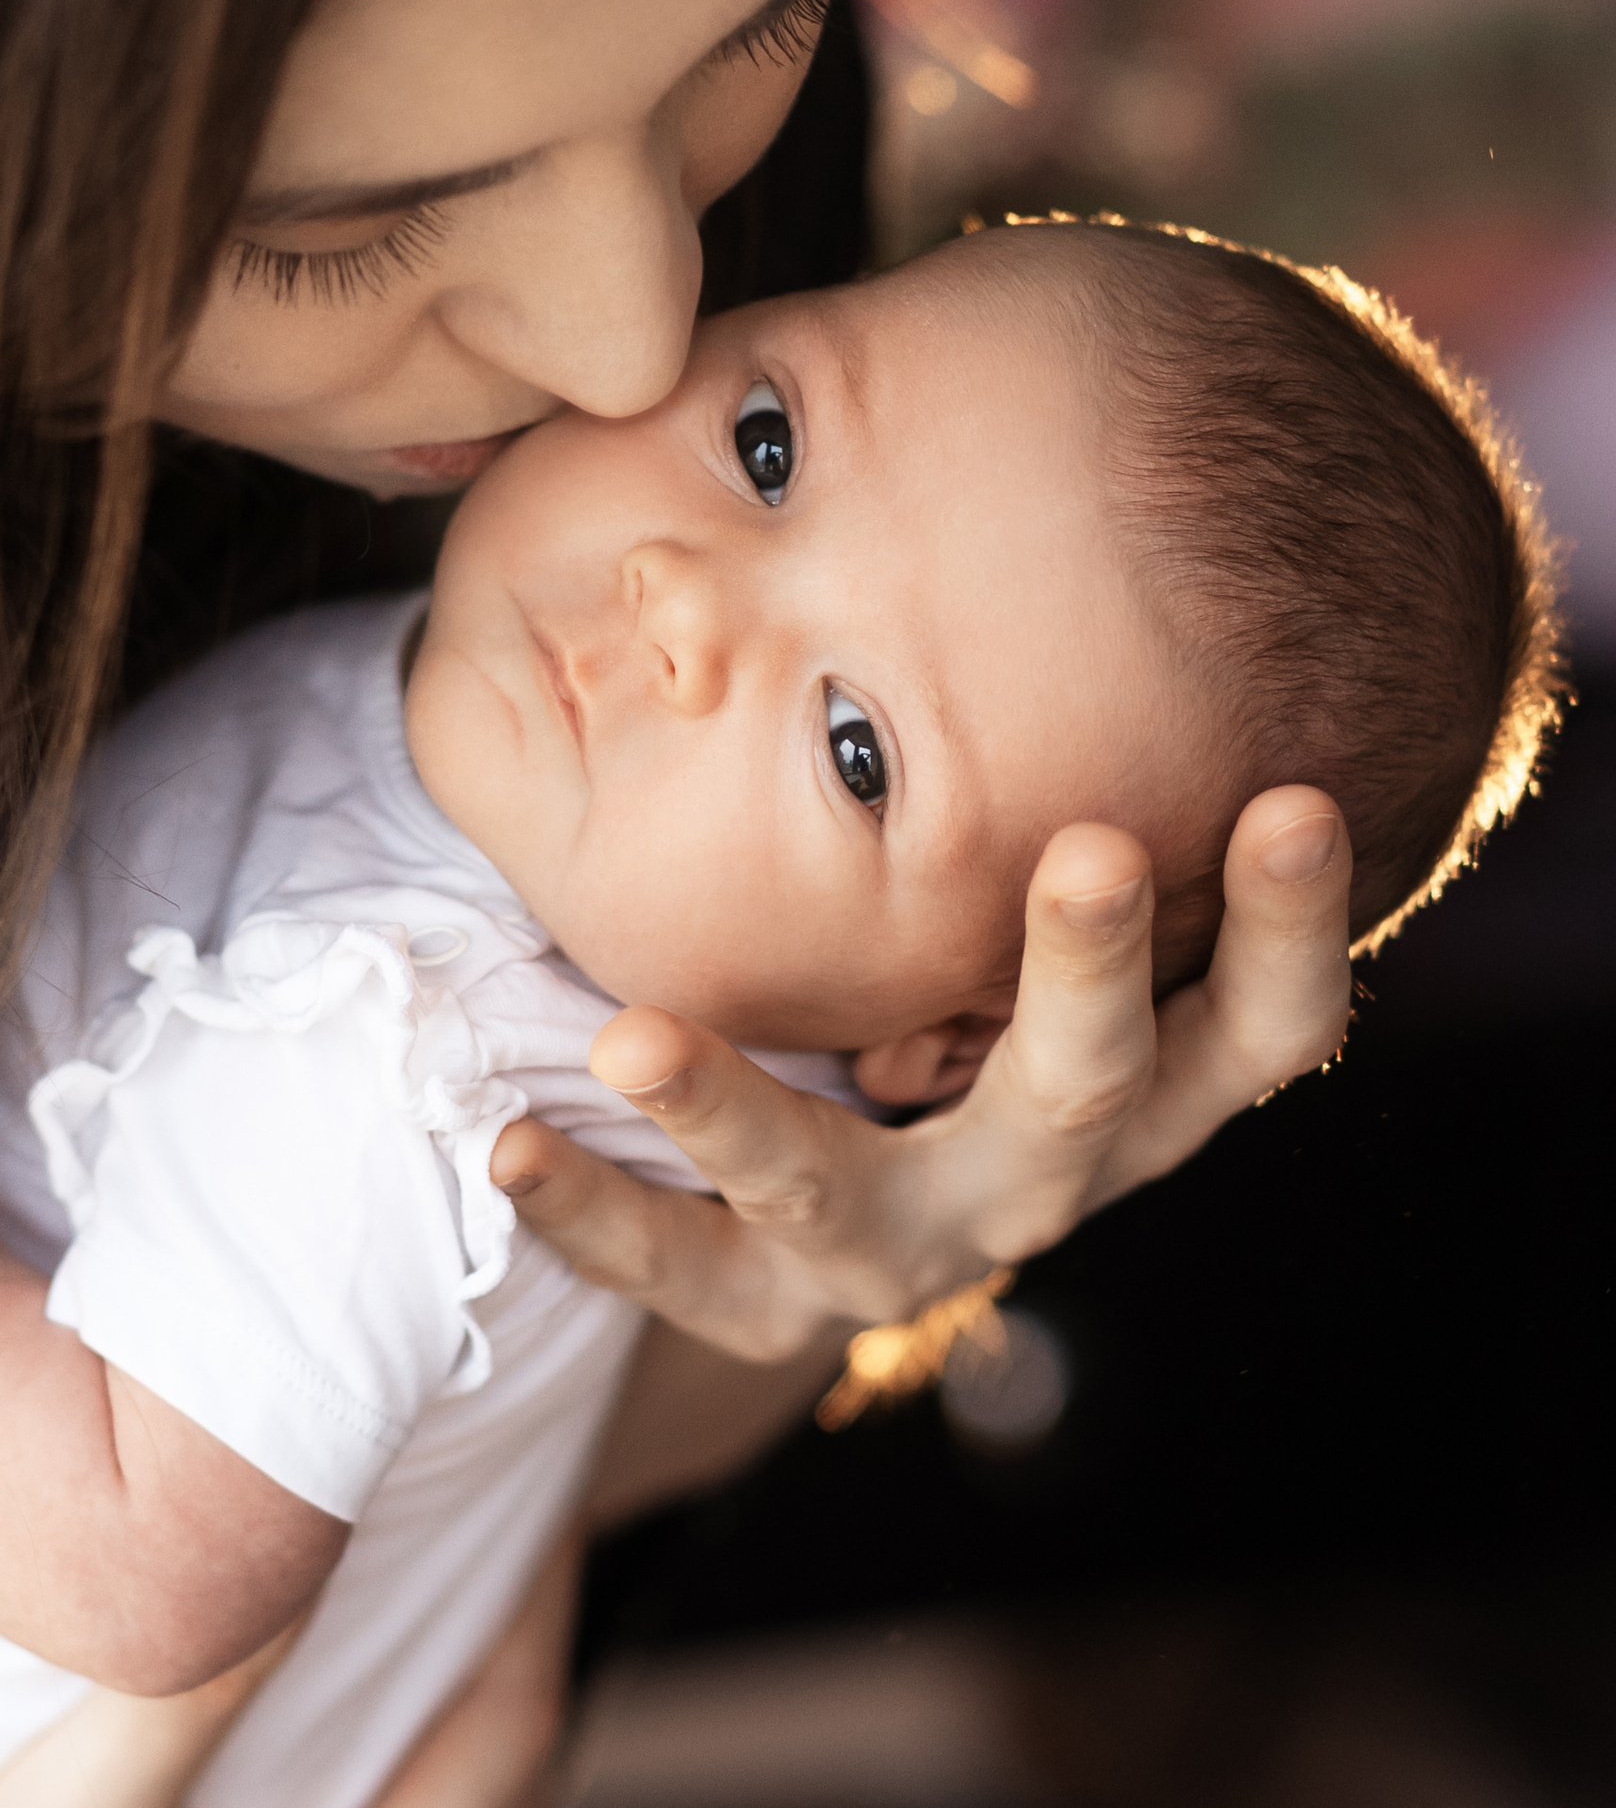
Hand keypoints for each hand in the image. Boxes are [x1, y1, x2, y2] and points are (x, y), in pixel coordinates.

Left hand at [490, 792, 1354, 1354]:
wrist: (828, 1226)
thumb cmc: (952, 1006)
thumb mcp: (1018, 926)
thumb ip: (1044, 793)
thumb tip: (1040, 500)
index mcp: (1140, 1090)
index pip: (1267, 1023)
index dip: (1294, 923)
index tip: (1299, 796)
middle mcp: (1042, 1178)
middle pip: (1092, 1092)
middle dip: (1091, 971)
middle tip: (1090, 847)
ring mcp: (903, 1254)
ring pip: (836, 1197)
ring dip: (735, 1114)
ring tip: (631, 1035)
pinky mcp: (766, 1307)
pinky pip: (672, 1267)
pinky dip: (589, 1207)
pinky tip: (508, 1144)